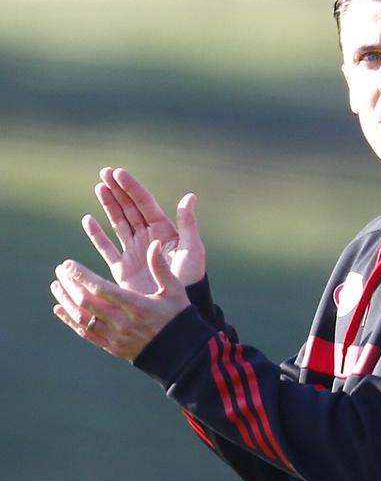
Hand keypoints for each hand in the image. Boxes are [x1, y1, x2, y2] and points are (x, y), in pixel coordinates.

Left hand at [51, 240, 190, 360]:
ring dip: (66, 301)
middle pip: (86, 302)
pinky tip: (59, 309)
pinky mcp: (112, 346)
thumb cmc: (179, 317)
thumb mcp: (175, 290)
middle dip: (70, 284)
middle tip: (60, 270)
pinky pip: (85, 333)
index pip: (101, 289)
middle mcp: (122, 322)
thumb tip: (155, 244)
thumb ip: (161, 267)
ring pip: (82, 318)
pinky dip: (69, 320)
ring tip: (56, 286)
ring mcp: (115, 336)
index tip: (68, 264)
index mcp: (137, 306)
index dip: (81, 276)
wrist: (183, 352)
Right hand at [83, 167, 205, 292]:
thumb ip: (188, 224)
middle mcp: (148, 238)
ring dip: (108, 206)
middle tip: (104, 173)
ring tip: (98, 187)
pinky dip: (97, 235)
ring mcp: (135, 252)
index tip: (119, 173)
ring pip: (118, 223)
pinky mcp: (123, 268)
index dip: (132, 188)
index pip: (145, 204)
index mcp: (165, 231)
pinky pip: (107, 248)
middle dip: (117, 191)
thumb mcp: (193, 250)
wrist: (178, 308)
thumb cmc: (191, 279)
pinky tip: (88, 220)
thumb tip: (190, 196)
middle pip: (130, 209)